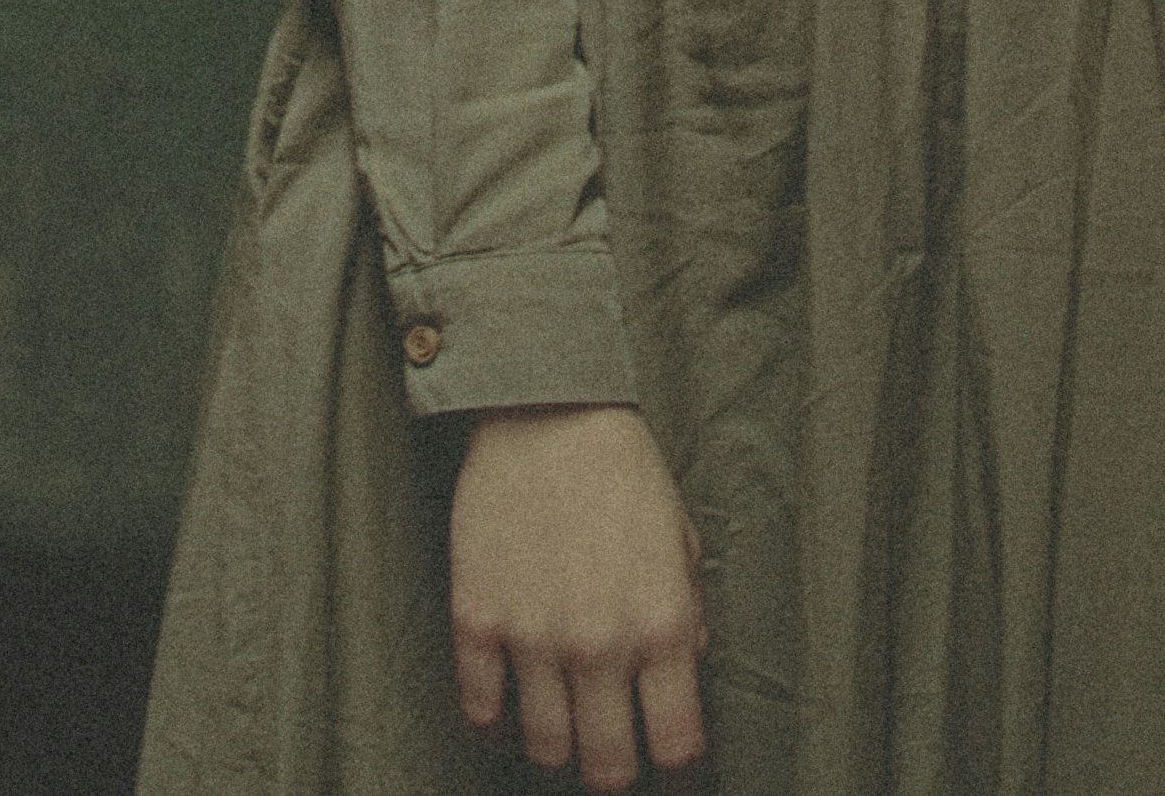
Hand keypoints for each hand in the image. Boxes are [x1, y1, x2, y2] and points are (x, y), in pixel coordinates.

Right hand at [451, 406, 706, 786]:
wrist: (545, 406)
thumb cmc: (621, 468)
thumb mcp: (680, 537)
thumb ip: (687, 614)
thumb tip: (682, 672)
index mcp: (661, 625)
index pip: (677, 747)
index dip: (675, 766)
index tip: (666, 760)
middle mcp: (599, 643)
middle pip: (607, 768)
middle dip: (613, 771)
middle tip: (610, 752)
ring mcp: (532, 634)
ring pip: (545, 748)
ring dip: (556, 744)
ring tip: (560, 721)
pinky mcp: (477, 616)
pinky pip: (480, 708)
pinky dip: (493, 715)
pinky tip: (507, 696)